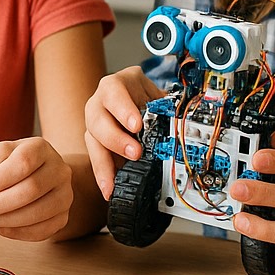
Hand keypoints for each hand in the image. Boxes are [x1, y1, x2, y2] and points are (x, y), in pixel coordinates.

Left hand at [0, 138, 72, 240]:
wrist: (42, 175)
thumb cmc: (13, 165)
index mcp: (40, 148)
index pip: (22, 163)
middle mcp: (59, 170)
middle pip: (31, 189)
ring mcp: (65, 195)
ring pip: (37, 212)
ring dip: (6, 220)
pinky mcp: (63, 217)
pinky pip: (41, 230)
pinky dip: (17, 232)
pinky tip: (0, 227)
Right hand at [83, 66, 162, 196]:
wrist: (139, 101)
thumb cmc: (147, 98)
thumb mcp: (158, 98)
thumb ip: (164, 110)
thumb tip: (181, 126)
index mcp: (116, 85)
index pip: (114, 92)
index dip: (123, 109)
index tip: (136, 126)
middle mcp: (100, 103)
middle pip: (97, 119)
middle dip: (115, 139)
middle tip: (135, 153)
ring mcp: (95, 123)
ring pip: (92, 141)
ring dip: (105, 162)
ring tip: (114, 181)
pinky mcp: (96, 143)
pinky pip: (95, 159)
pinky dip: (103, 175)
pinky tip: (108, 189)